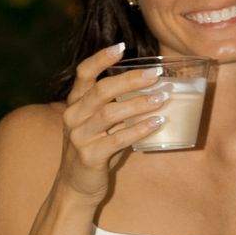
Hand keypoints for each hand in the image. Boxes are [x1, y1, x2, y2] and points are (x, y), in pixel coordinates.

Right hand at [55, 44, 163, 202]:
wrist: (76, 188)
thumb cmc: (94, 151)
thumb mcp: (98, 125)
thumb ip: (114, 107)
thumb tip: (151, 88)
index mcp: (75, 104)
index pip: (84, 74)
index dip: (101, 58)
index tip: (122, 47)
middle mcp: (73, 117)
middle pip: (102, 90)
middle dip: (130, 79)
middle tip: (156, 74)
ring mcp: (79, 137)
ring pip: (111, 113)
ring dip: (139, 104)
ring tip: (162, 98)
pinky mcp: (89, 156)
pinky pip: (118, 139)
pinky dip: (139, 129)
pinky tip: (157, 123)